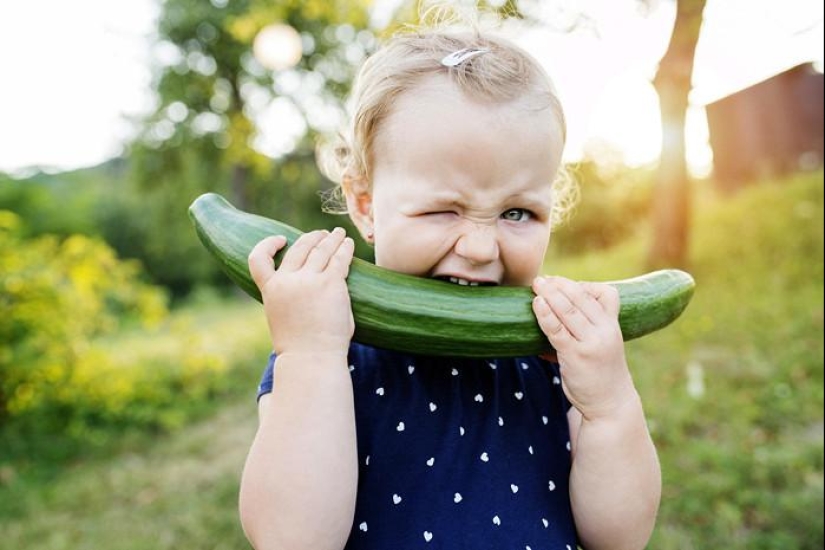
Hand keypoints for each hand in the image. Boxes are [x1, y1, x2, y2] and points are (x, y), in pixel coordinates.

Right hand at [248, 228, 354, 355]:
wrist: (311, 358)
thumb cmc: (300, 346)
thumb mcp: (283, 319)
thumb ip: (289, 300)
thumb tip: (303, 293)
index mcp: (271, 289)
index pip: (258, 259)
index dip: (267, 245)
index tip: (280, 240)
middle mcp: (288, 280)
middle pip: (300, 248)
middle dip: (311, 238)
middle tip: (322, 235)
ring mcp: (309, 280)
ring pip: (321, 249)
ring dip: (331, 239)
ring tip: (338, 234)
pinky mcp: (331, 283)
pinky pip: (339, 259)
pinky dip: (344, 249)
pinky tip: (348, 244)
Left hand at [531, 276, 636, 419]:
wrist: (610, 403)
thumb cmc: (600, 372)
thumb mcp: (601, 344)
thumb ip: (585, 328)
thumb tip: (552, 312)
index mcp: (614, 325)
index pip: (604, 293)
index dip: (582, 284)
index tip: (561, 282)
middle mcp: (605, 331)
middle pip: (581, 298)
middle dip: (559, 285)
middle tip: (541, 279)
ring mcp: (590, 343)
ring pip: (568, 310)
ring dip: (549, 294)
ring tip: (536, 284)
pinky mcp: (575, 355)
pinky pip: (557, 330)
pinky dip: (545, 315)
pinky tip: (536, 304)